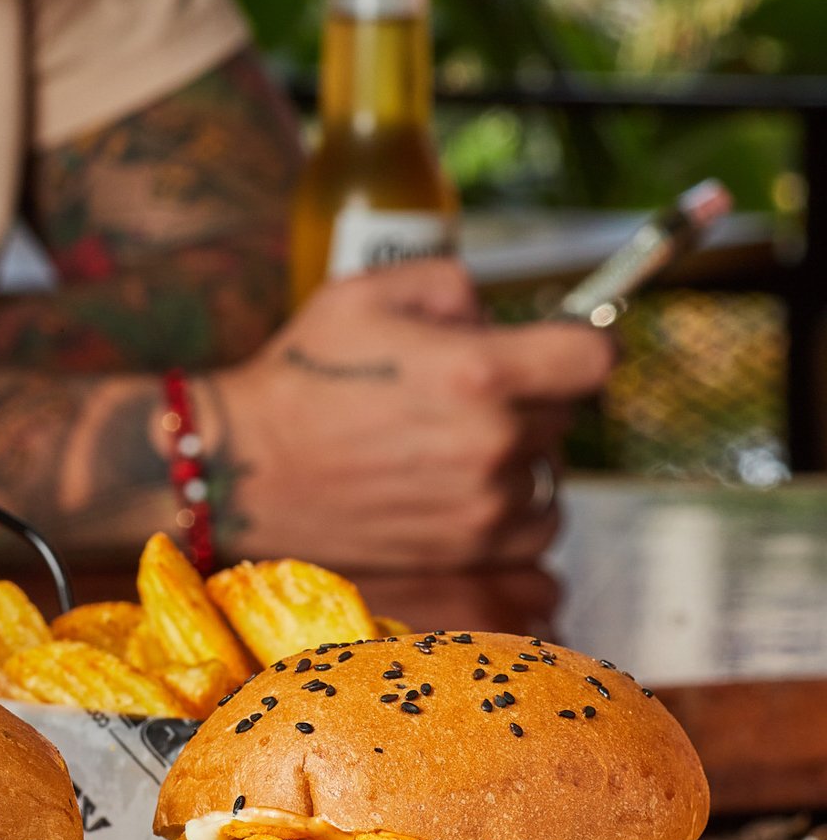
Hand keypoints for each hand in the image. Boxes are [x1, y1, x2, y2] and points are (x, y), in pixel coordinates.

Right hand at [214, 259, 613, 569]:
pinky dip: (515, 509)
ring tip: (460, 443)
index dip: (587, 342)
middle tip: (471, 391)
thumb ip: (455, 286)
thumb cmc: (302, 377)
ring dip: (523, 455)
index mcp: (477, 371)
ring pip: (552, 474)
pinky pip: (536, 529)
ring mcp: (483, 506)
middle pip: (568, 412)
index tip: (568, 344)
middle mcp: (491, 443)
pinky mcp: (468, 553)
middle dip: (532, 393)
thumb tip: (499, 316)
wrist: (246, 469)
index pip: (594, 357)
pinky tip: (467, 488)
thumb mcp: (368, 292)